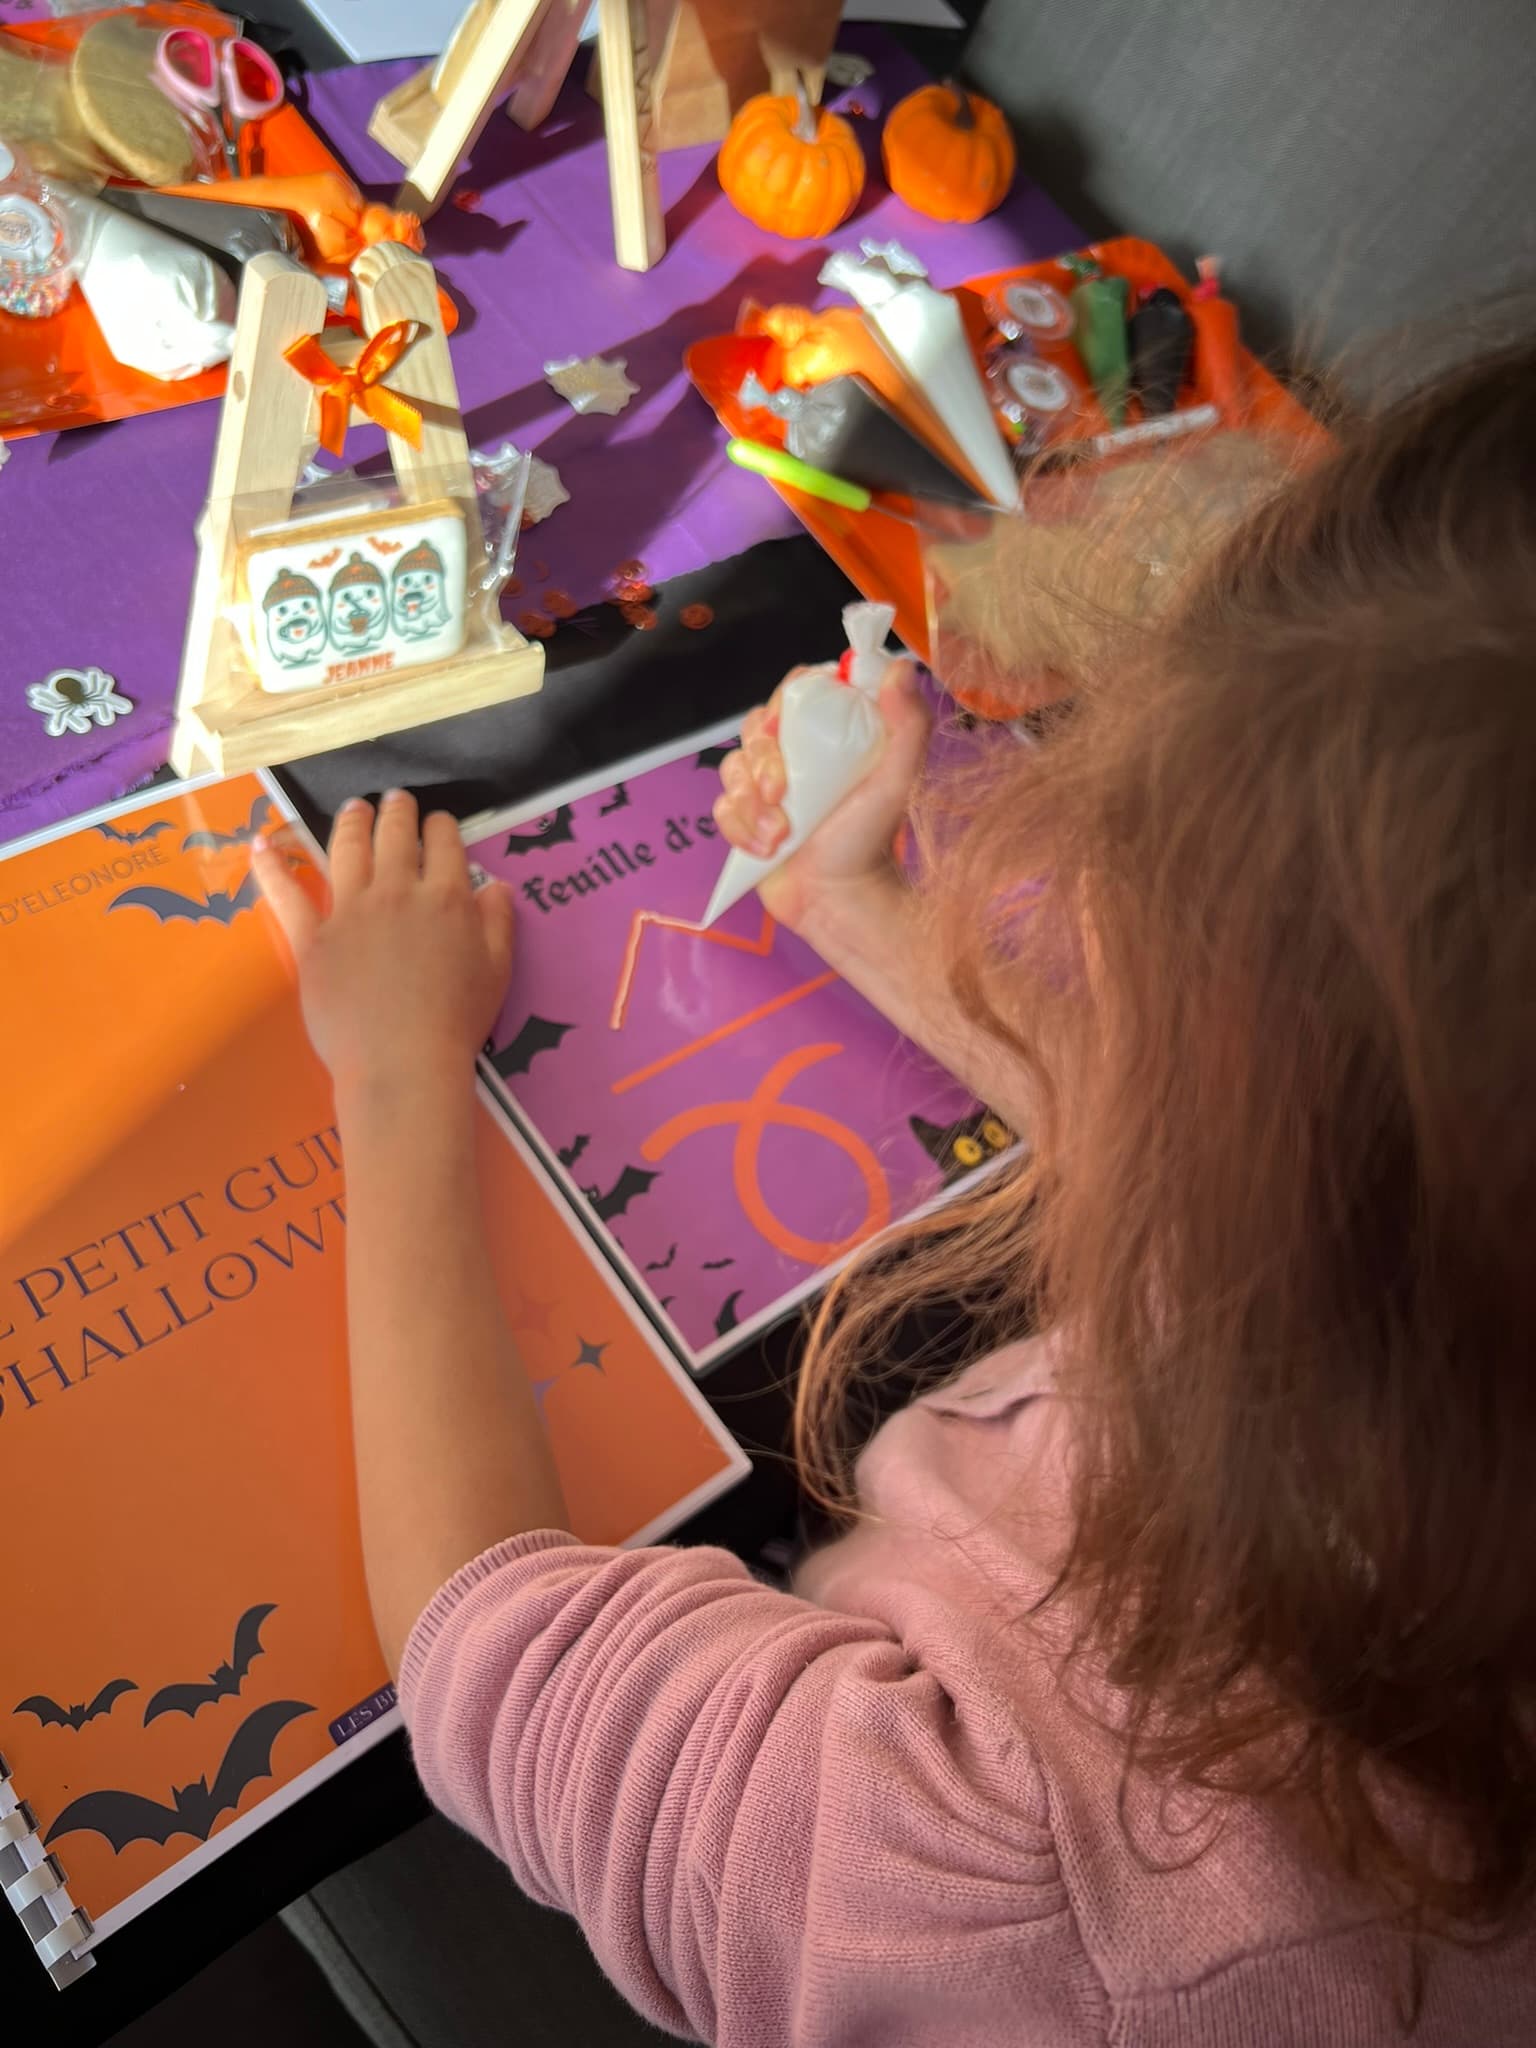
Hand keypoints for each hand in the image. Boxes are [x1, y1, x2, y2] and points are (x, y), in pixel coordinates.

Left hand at [253, 790, 513, 1102]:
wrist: (402, 1062)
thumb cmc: (456, 1022)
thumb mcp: (497, 971)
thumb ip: (498, 923)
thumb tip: (495, 886)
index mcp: (447, 898)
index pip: (444, 842)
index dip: (441, 827)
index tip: (439, 825)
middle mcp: (398, 891)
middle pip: (395, 835)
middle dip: (397, 811)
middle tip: (396, 801)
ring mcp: (350, 910)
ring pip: (347, 848)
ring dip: (351, 821)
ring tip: (354, 808)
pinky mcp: (312, 937)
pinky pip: (287, 893)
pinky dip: (271, 866)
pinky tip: (261, 843)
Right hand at [712, 656, 930, 932]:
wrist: (840, 898)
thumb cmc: (871, 838)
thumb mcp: (898, 778)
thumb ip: (908, 724)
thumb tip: (900, 669)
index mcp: (831, 732)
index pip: (797, 690)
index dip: (784, 701)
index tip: (787, 728)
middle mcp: (795, 751)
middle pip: (755, 726)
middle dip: (762, 762)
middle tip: (781, 795)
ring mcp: (766, 785)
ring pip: (732, 766)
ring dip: (749, 803)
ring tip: (778, 836)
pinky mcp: (745, 817)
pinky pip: (722, 806)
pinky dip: (739, 828)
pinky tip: (764, 849)